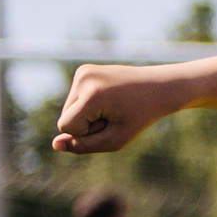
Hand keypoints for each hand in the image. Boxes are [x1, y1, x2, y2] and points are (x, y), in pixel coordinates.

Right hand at [53, 66, 176, 155]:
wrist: (161, 87)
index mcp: (92, 94)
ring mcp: (83, 71)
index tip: (111, 123)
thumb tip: (55, 145)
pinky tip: (110, 98)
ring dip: (88, 115)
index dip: (87, 133)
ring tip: (114, 106)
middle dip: (88, 124)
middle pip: (66, 118)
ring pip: (68, 109)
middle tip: (116, 114)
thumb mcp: (116, 139)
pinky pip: (75, 99)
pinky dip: (89, 104)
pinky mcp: (85, 70)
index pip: (66, 126)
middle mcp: (83, 78)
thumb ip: (84, 146)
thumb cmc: (141, 116)